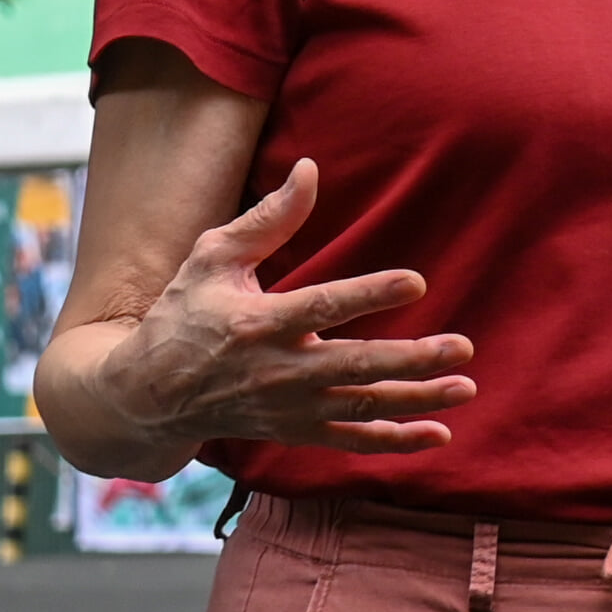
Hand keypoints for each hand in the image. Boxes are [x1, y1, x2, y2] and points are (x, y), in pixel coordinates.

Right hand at [89, 160, 474, 456]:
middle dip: (410, 359)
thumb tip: (310, 169)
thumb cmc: (183, 314)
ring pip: (360, 407)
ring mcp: (287, 407)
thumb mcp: (212, 258)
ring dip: (416, 399)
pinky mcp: (293, 431)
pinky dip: (394, 441)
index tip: (416, 282)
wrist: (146, 395)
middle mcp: (276, 370)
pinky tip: (438, 433)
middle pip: (353, 366)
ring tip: (465, 387)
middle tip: (462, 346)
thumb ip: (267, 218)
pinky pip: (349, 442)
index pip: (321, 307)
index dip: (368, 295)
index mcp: (258, 322)